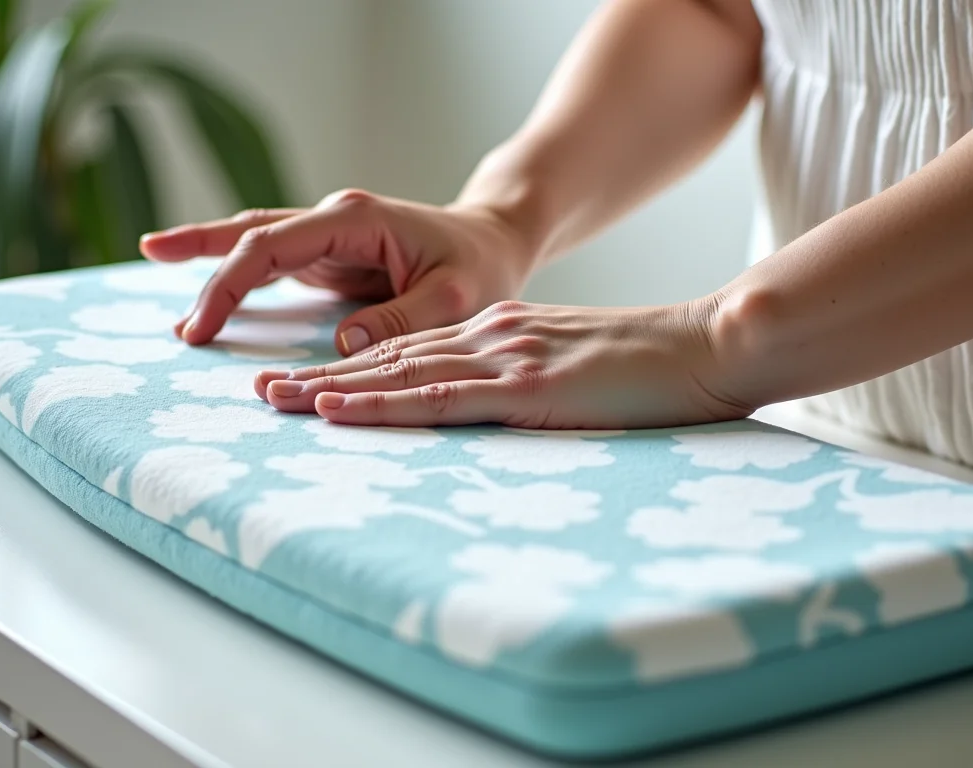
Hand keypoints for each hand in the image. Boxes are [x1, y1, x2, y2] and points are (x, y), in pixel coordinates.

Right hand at [138, 189, 535, 353]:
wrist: (494, 240)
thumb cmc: (481, 268)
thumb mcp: (456, 298)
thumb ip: (402, 318)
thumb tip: (343, 341)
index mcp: (356, 220)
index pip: (273, 245)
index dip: (230, 283)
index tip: (202, 327)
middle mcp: (335, 219)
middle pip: (252, 234)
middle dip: (203, 261)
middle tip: (165, 298)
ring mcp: (329, 235)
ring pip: (255, 238)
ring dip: (209, 254)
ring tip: (153, 253)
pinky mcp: (330, 255)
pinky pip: (272, 260)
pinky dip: (237, 271)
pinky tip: (208, 288)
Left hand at [251, 297, 754, 428]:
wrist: (709, 344)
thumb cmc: (657, 368)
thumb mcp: (583, 369)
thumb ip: (537, 382)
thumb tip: (507, 408)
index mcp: (507, 333)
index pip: (417, 352)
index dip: (358, 368)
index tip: (311, 386)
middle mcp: (495, 336)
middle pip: (393, 358)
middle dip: (324, 378)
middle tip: (263, 395)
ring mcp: (508, 358)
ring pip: (400, 373)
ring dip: (333, 390)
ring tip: (276, 404)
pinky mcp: (528, 388)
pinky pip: (440, 397)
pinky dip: (381, 403)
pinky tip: (340, 410)